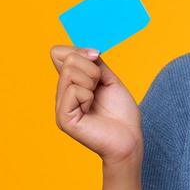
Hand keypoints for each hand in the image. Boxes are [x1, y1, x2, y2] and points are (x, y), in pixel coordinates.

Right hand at [50, 45, 142, 164]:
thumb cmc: (122, 114)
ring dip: (92, 81)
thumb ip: (94, 64)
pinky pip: (73, 90)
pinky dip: (88, 96)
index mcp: (70, 84)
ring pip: (70, 72)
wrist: (129, 140)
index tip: (97, 57)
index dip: (79, 50)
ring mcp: (61, 107)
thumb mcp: (109, 80)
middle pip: (67, 59)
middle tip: (100, 87)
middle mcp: (62, 94)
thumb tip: (83, 51)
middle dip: (92, 69)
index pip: (59, 53)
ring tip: (97, 99)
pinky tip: (91, 110)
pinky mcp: (64, 118)